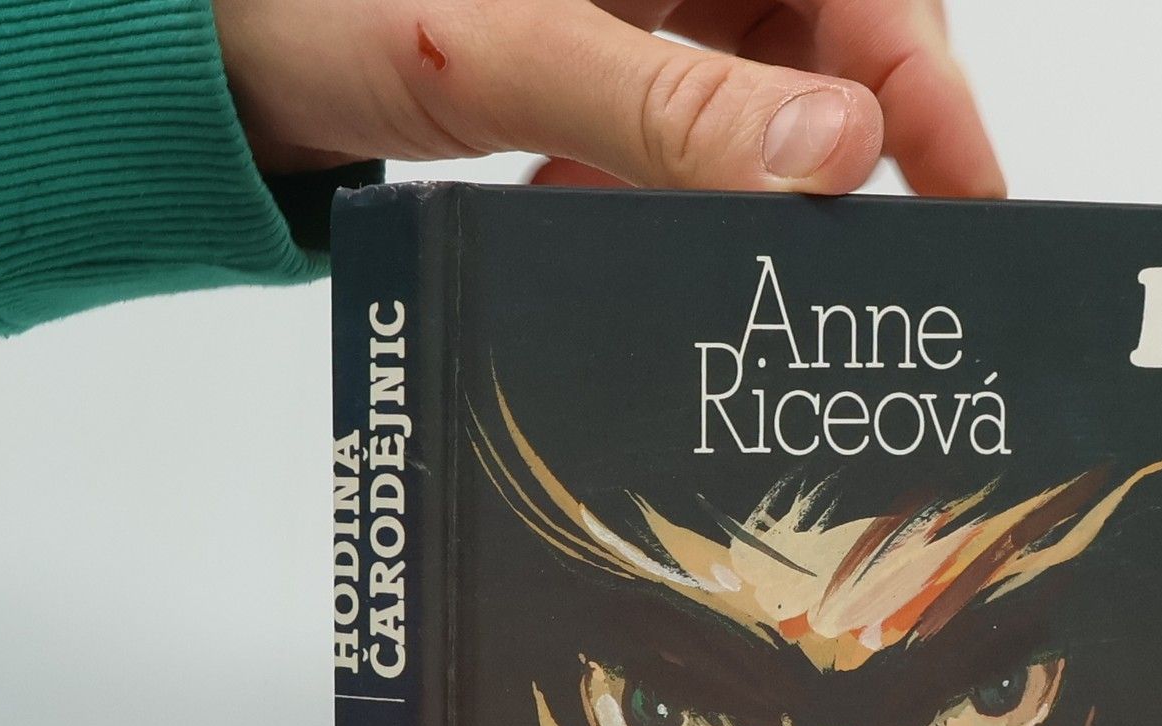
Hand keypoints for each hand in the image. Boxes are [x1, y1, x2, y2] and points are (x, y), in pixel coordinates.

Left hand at [215, 0, 1003, 197]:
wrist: (194, 41)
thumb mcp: (508, 51)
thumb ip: (670, 109)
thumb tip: (832, 156)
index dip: (926, 79)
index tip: (967, 189)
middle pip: (825, 30)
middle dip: (846, 142)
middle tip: (871, 259)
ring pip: (751, 84)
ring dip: (743, 178)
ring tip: (727, 254)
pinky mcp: (587, 39)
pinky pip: (670, 114)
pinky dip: (658, 181)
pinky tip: (612, 222)